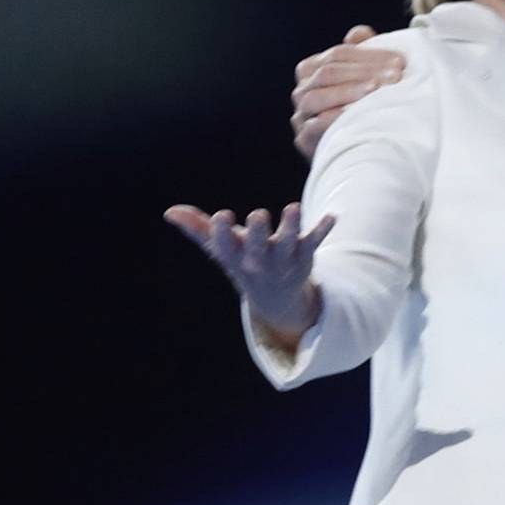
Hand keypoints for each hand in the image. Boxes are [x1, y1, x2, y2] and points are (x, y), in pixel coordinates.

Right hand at [164, 201, 334, 348]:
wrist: (276, 296)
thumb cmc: (242, 262)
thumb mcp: (220, 249)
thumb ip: (198, 229)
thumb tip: (170, 212)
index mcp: (236, 258)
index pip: (225, 247)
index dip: (222, 232)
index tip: (222, 216)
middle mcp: (260, 261)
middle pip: (259, 248)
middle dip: (259, 233)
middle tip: (259, 215)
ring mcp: (285, 258)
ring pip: (290, 243)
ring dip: (292, 227)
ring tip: (293, 208)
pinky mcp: (305, 254)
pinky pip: (315, 241)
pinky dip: (324, 230)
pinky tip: (334, 216)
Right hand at [290, 24, 404, 159]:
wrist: (356, 154)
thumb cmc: (363, 110)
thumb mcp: (366, 79)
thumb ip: (363, 53)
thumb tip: (360, 33)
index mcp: (312, 70)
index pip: (338, 55)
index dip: (368, 55)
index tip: (399, 61)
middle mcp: (302, 91)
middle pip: (328, 73)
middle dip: (364, 72)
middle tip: (394, 77)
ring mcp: (301, 116)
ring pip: (317, 97)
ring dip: (348, 92)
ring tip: (376, 91)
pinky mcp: (304, 140)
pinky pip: (315, 126)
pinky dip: (335, 118)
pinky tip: (358, 114)